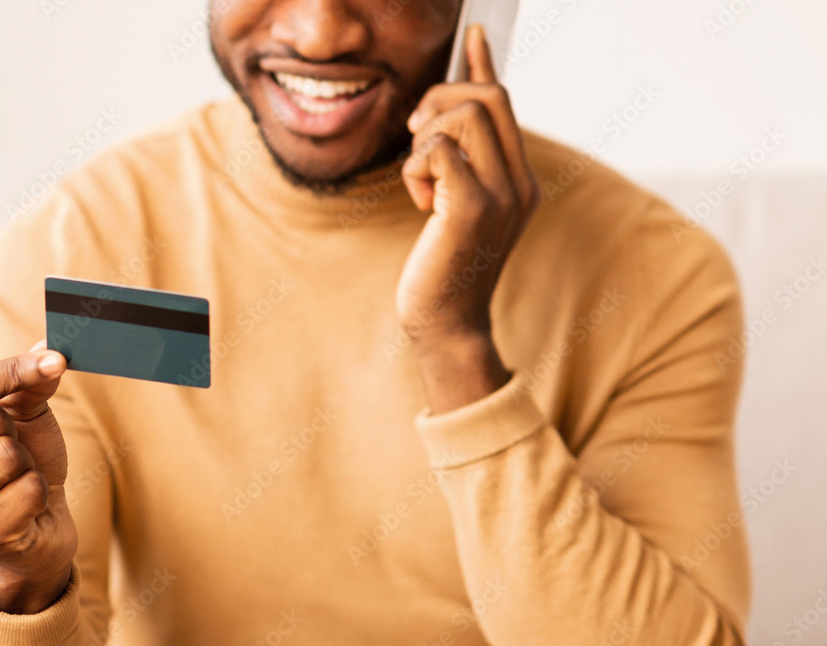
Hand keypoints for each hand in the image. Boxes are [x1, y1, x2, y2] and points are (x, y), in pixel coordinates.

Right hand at [0, 341, 76, 613]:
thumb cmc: (22, 460)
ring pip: (7, 455)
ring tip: (16, 481)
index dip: (15, 369)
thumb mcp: (23, 413)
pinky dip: (40, 493)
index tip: (55, 361)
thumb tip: (51, 351)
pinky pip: (28, 490)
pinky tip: (26, 507)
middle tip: (13, 455)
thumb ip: (29, 380)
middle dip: (15, 432)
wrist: (41, 521)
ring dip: (27, 465)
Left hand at [398, 24, 538, 345]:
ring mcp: (501, 195)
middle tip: (416, 133)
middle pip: (487, 96)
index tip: (471, 33)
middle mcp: (519, 182)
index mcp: (519, 179)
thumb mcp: (456, 208)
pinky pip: (438, 149)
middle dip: (440, 97)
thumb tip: (443, 120)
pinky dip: (415, 166)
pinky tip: (420, 201)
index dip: (480, 65)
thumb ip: (459, 164)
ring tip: (420, 179)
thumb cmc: (443, 265)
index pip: (503, 101)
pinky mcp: (472, 208)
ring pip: (464, 114)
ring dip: (425, 138)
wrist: (447, 323)